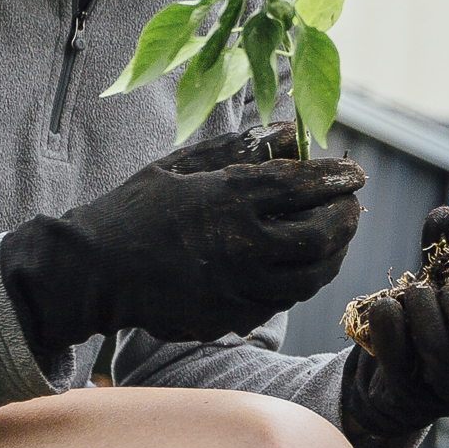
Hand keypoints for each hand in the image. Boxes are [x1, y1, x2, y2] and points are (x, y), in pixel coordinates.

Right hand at [0, 125, 364, 359]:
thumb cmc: (135, 209)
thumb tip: (289, 130)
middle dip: (346, 219)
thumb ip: (238, 147)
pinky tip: (300, 265)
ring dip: (332, 255)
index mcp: (227, 199)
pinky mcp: (229, 317)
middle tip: (353, 206)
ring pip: (309, 278)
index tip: (355, 173)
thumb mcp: (181, 164)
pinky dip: (301, 281)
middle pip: (319, 237)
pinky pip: (281, 301)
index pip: (302, 186)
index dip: (336, 178)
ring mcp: (237, 288)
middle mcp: (239, 246)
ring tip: (336, 236)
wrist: (93, 271)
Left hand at [337, 206, 448, 447]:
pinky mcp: (410, 394)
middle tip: (446, 289)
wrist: (402, 371)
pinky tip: (387, 305)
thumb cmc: (444, 321)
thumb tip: (447, 216)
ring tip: (415, 293)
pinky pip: (395, 354)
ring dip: (419, 305)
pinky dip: (389, 321)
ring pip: (435, 347)